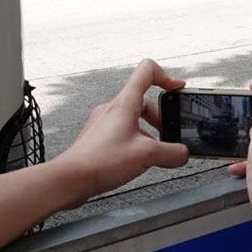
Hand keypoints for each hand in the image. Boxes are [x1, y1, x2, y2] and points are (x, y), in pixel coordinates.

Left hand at [53, 58, 188, 200]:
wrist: (69, 180)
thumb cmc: (98, 162)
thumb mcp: (146, 155)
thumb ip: (172, 153)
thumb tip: (183, 153)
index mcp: (125, 103)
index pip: (147, 71)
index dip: (167, 77)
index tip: (177, 89)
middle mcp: (112, 109)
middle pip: (145, 100)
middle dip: (161, 118)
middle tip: (168, 134)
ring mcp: (103, 123)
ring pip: (134, 118)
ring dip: (149, 132)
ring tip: (154, 150)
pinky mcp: (98, 138)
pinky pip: (123, 132)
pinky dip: (136, 142)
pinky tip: (137, 159)